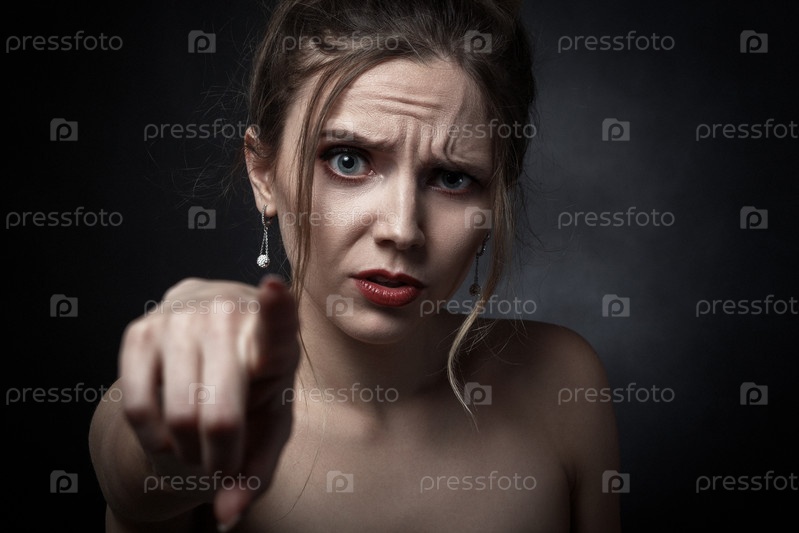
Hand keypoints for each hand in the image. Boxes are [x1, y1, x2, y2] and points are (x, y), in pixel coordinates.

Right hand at [119, 275, 299, 528]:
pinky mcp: (141, 329)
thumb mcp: (269, 428)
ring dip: (187, 451)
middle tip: (222, 461)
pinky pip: (138, 409)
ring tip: (199, 441)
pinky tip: (169, 431)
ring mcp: (180, 319)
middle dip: (220, 459)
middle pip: (218, 417)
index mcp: (275, 336)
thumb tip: (226, 515)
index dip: (276, 307)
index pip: (277, 322)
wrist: (211, 346)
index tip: (275, 290)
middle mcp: (227, 316)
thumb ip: (255, 473)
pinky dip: (154, 438)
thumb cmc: (254, 391)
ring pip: (177, 417)